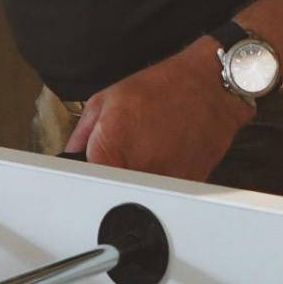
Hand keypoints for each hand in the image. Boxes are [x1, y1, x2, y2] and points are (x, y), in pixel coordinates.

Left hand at [65, 42, 252, 181]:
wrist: (210, 87)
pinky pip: (166, 194)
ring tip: (149, 152)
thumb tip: (73, 156)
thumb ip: (82, 133)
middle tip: (123, 156)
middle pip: (113, 192)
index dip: (88, 176)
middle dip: (113, 178)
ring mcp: (164, 182)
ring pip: (140, 196)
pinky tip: (168, 156)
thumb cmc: (163, 87)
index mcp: (111, 146)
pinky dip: (163, 182)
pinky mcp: (185, 187)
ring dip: (139, 182)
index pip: (86, 182)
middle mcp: (137, 168)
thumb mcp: (108, 98)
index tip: (92, 171)